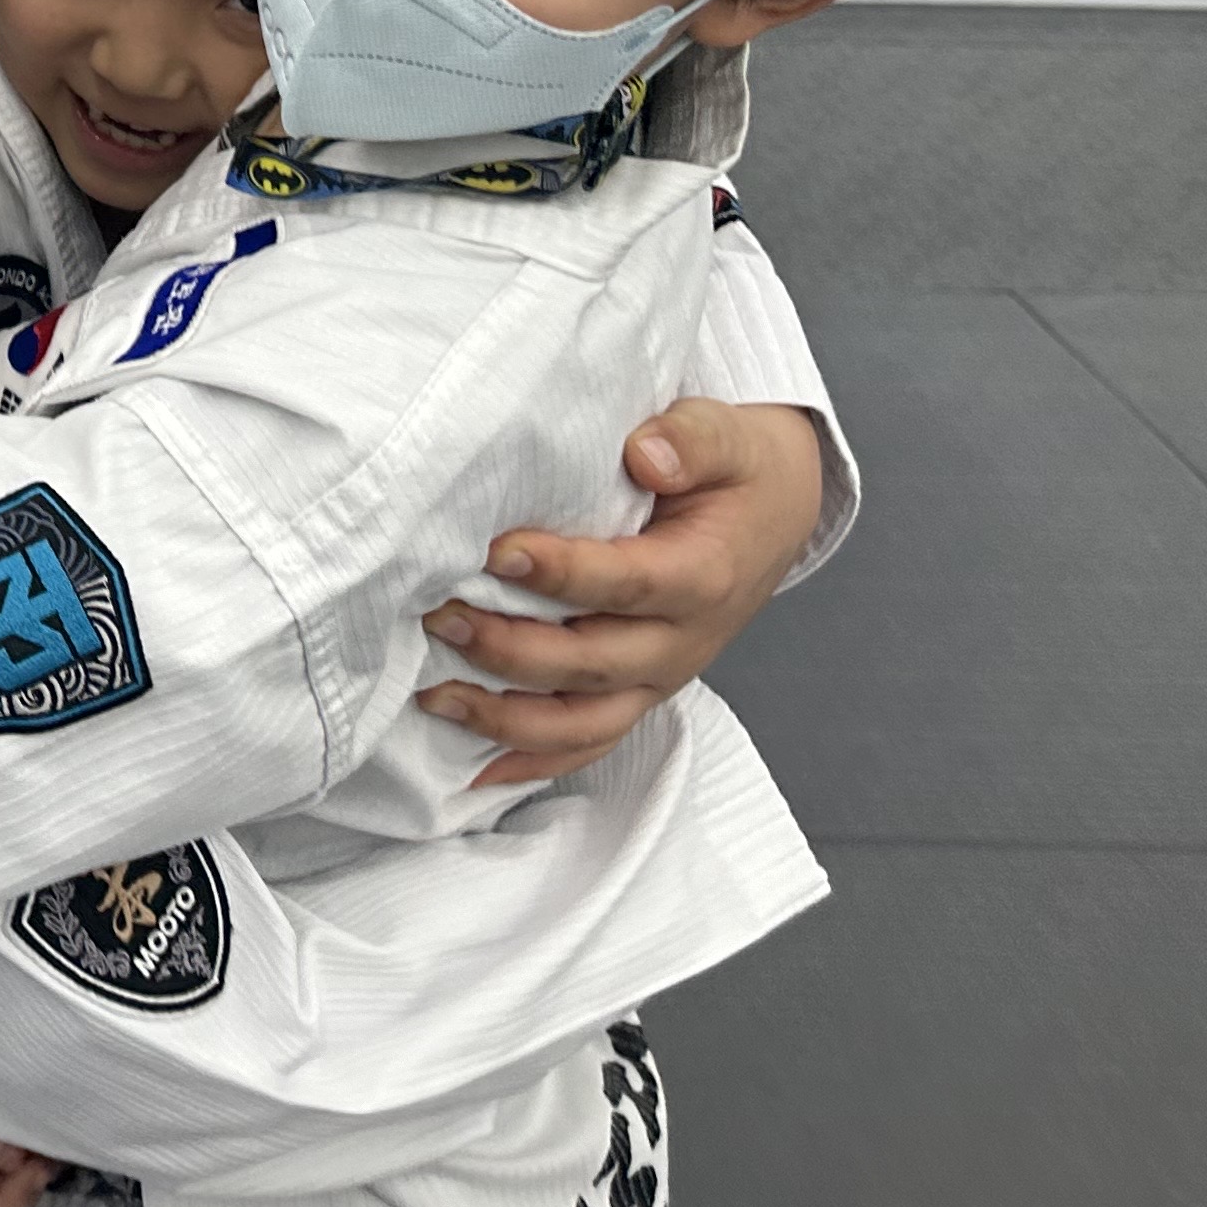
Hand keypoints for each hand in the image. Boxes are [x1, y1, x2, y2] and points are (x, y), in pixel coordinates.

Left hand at [417, 395, 823, 789]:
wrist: (772, 511)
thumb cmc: (735, 471)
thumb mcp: (728, 436)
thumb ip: (692, 439)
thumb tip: (648, 454)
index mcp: (702, 577)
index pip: (626, 583)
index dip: (562, 573)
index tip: (498, 550)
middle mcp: (680, 642)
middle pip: (591, 663)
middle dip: (509, 649)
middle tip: (438, 616)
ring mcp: (658, 677)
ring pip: (582, 722)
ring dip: (505, 717)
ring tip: (434, 695)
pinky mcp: (637, 692)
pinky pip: (588, 743)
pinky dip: (532, 762)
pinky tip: (474, 770)